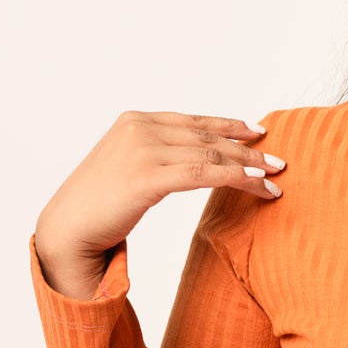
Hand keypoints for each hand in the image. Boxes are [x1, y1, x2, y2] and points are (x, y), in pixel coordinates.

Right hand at [34, 110, 284, 276]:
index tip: (257, 131)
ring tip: (274, 178)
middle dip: (247, 149)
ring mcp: (143, 149)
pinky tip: (255, 185)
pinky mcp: (148, 177)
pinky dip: (234, 177)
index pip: (194, 120)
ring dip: (248, 167)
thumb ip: (156, 154)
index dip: (229, 125)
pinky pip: (204, 174)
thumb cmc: (98, 204)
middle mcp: (140, 128)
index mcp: (135, 120)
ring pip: (210, 154)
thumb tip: (191, 159)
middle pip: (207, 136)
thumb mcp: (127, 166)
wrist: (68, 226)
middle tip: (279, 161)